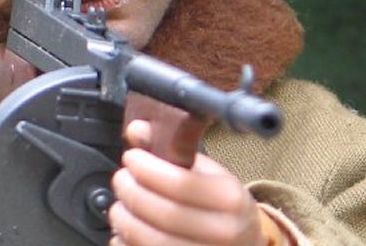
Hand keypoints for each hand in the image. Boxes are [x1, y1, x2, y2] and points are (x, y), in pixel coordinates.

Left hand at [108, 120, 266, 245]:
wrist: (245, 243)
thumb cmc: (220, 204)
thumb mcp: (206, 172)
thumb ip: (171, 148)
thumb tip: (136, 130)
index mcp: (230, 198)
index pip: (180, 183)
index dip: (147, 169)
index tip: (131, 157)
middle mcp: (224, 232)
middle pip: (164, 214)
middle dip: (132, 193)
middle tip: (121, 179)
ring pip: (152, 241)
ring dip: (125, 220)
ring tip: (121, 205)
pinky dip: (126, 243)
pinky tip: (124, 231)